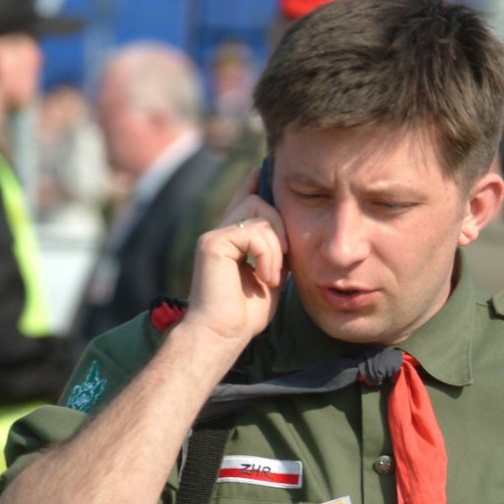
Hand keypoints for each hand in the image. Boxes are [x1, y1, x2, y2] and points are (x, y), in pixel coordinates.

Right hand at [185, 167, 287, 345]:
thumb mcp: (271, 274)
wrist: (223, 335)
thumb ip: (276, 250)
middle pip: (261, 202)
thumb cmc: (246, 313)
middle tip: (284, 261)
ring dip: (277, 247)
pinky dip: (269, 255)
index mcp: (232, 238)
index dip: (257, 181)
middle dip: (281, 228)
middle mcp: (220, 231)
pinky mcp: (212, 242)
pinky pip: (255, 232)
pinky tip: (266, 278)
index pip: (246, 198)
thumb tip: (291, 231)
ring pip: (261, 214)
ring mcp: (214, 235)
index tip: (266, 167)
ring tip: (272, 276)